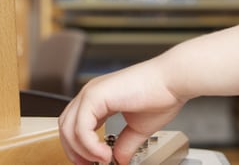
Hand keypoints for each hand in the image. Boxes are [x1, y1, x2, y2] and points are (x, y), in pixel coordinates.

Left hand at [58, 59, 186, 164]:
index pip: (75, 125)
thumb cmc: (161, 94)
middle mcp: (92, 93)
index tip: (91, 162)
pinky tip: (105, 154)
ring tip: (103, 160)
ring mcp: (91, 92)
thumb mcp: (138, 128)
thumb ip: (125, 144)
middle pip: (66, 127)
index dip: (78, 147)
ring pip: (69, 128)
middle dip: (75, 151)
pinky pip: (81, 128)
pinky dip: (89, 146)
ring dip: (82, 151)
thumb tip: (120, 160)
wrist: (173, 81)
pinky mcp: (95, 95)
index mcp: (99, 98)